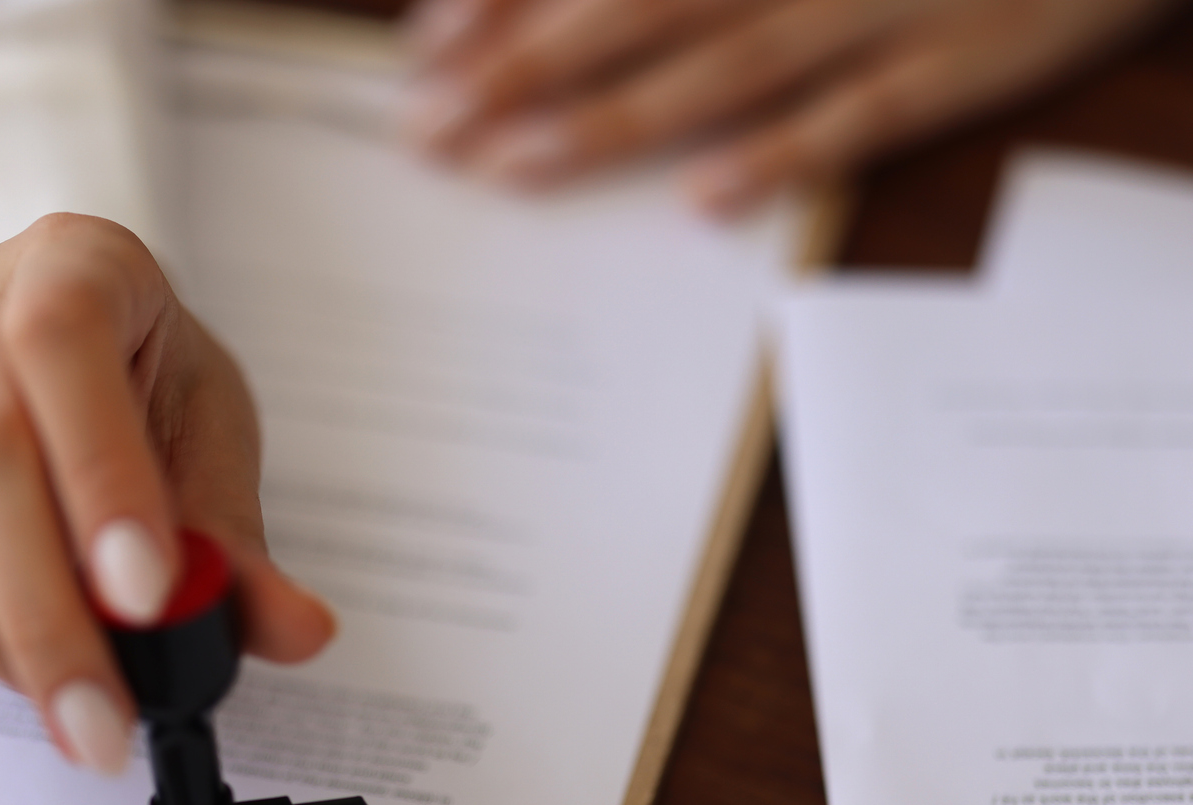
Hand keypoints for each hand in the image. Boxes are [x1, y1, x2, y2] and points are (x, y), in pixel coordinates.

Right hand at [0, 214, 335, 774]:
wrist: (62, 359)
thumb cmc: (144, 391)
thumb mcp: (212, 442)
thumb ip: (241, 546)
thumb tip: (297, 631)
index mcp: (74, 262)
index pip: (62, 341)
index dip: (97, 471)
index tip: (145, 596)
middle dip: (40, 611)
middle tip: (100, 721)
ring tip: (56, 689)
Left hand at [403, 0, 1178, 211]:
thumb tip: (551, 1)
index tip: (426, 47)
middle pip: (641, 5)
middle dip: (522, 67)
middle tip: (427, 130)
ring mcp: (882, 0)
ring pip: (725, 65)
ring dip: (610, 118)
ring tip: (511, 166)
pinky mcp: (959, 58)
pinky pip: (861, 115)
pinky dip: (780, 157)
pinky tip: (698, 204)